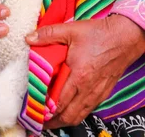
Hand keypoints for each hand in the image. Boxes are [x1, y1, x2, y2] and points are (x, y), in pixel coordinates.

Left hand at [26, 15, 144, 127]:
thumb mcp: (71, 30)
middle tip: (39, 122)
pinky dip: (77, 113)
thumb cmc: (99, 34)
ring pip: (79, 115)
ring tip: (51, 120)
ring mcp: (97, 92)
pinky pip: (88, 109)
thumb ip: (48, 34)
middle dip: (53, 122)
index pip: (58, 102)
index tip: (33, 112)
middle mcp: (88, 88)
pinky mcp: (104, 91)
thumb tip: (29, 38)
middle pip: (68, 115)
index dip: (45, 110)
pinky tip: (70, 109)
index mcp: (78, 76)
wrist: (124, 37)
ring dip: (65, 120)